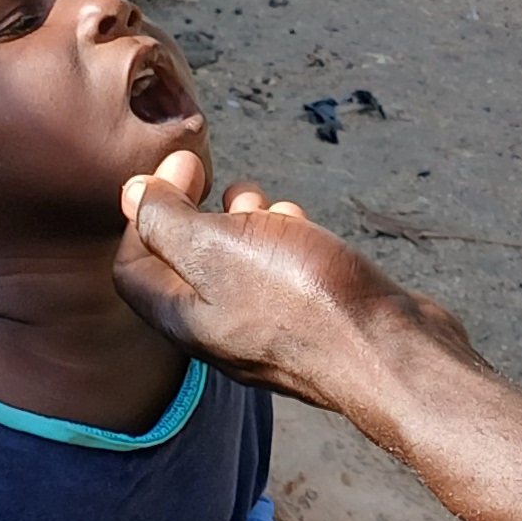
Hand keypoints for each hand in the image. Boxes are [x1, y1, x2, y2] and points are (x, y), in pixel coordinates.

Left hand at [116, 152, 478, 408]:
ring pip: (237, 265)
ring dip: (240, 221)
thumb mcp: (216, 246)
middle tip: (210, 172)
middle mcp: (219, 330)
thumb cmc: (301, 299)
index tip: (179, 170)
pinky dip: (283, 240)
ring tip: (256, 196)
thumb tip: (133, 196)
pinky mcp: (313, 320)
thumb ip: (166, 221)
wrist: (389, 350)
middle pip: (185, 265)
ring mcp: (269, 329)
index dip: (142, 215)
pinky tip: (299, 222)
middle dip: (193, 212)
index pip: (133, 267)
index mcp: (184, 319)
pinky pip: (281, 275)